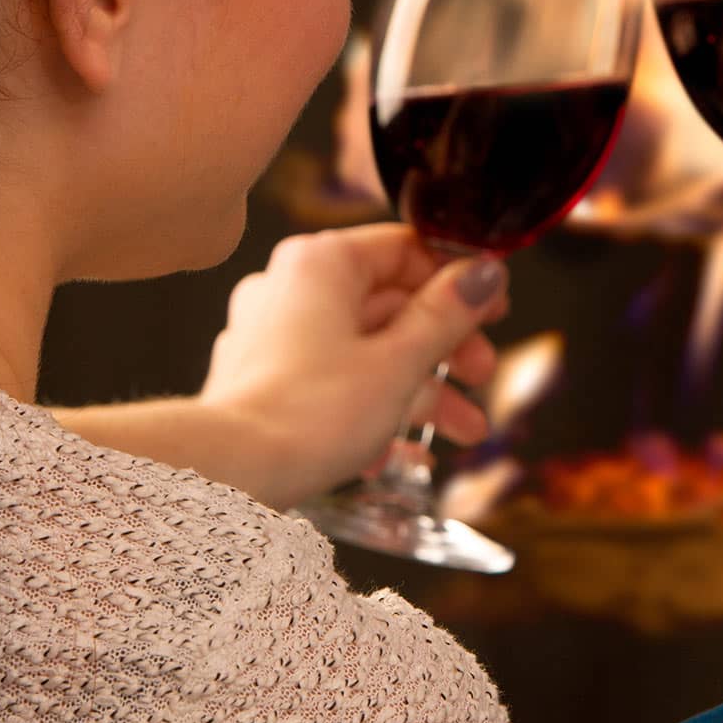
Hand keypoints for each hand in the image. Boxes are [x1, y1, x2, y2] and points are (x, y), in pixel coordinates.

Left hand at [59, 224, 504, 509]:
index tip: (493, 307)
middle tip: (480, 373)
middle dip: (445, 350)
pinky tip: (405, 454)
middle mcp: (289, 288)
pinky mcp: (260, 381)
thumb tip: (484, 274)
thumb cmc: (309, 413)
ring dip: (419, 390)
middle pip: (388, 305)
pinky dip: (371, 410)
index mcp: (320, 264)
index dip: (457, 280)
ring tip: (461, 431)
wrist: (230, 473)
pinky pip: (331, 384)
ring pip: (364, 350)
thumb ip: (447, 314)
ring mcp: (270, 336)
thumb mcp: (400, 362)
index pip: (405, 249)